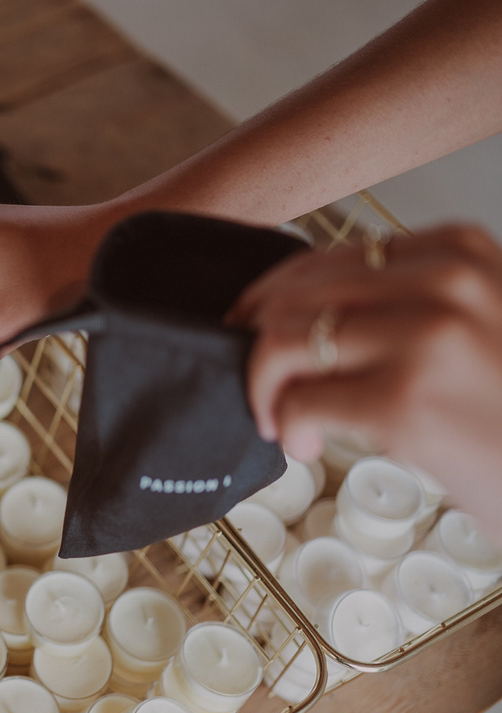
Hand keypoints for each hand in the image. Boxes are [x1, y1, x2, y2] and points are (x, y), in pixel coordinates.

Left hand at [232, 224, 501, 525]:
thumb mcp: (476, 321)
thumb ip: (403, 300)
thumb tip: (291, 312)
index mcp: (457, 250)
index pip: (320, 261)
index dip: (269, 303)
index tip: (254, 335)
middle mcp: (445, 281)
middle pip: (291, 299)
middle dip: (257, 348)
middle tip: (266, 391)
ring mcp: (427, 338)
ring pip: (281, 341)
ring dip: (263, 389)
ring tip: (282, 420)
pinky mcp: (407, 400)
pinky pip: (299, 400)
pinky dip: (284, 425)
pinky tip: (304, 443)